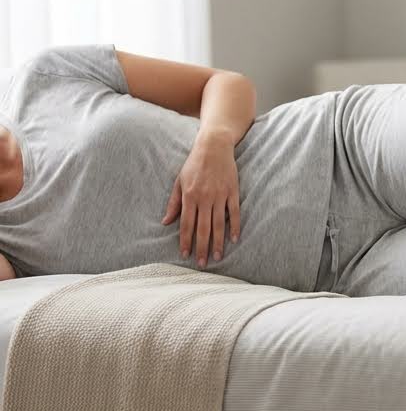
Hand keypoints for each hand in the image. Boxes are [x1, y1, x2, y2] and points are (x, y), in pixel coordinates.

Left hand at [162, 131, 241, 267]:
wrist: (214, 147)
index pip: (186, 224)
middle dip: (202, 247)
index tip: (185, 254)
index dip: (185, 241)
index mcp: (189, 196)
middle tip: (202, 263)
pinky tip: (234, 239)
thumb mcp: (179, 181)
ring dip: (218, 242)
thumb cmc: (194, 164)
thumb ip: (174, 203)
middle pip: (203, 228)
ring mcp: (220, 196)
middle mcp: (204, 198)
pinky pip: (234, 213)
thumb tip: (166, 221)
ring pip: (219, 224)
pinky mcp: (232, 192)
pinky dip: (235, 226)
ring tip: (217, 256)